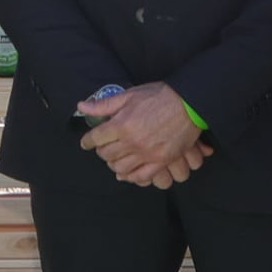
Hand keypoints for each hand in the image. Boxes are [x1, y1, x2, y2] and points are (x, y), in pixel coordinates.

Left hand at [74, 82, 206, 189]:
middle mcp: (132, 141)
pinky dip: (130, 176)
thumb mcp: (129, 95)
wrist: (189, 103)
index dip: (87, 141)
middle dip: (101, 151)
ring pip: (120, 168)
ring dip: (114, 164)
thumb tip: (81, 106)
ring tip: (115, 158)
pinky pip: (140, 176)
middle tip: (103, 148)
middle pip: (106, 155)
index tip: (86, 142)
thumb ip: (104, 104)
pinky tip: (127, 172)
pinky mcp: (161, 161)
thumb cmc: (159, 96)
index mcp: (122, 124)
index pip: (95, 138)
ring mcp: (147, 153)